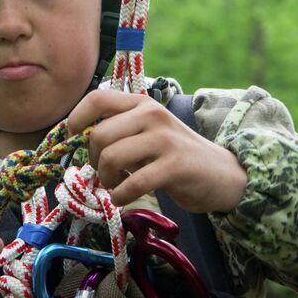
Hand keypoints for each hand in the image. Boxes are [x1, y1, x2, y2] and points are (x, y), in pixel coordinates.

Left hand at [67, 90, 246, 212]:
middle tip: (104, 172)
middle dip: (93, 160)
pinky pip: (132, 183)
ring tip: (115, 185)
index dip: (76, 119)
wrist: (223, 174)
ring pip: (111, 157)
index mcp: (141, 103)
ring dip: (106, 179)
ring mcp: (164, 138)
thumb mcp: (145, 133)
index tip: (75, 140)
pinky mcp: (174, 165)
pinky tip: (123, 198)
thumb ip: (117, 130)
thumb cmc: (174, 155)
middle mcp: (152, 114)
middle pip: (98, 134)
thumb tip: (77, 139)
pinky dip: (120, 195)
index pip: (97, 98)